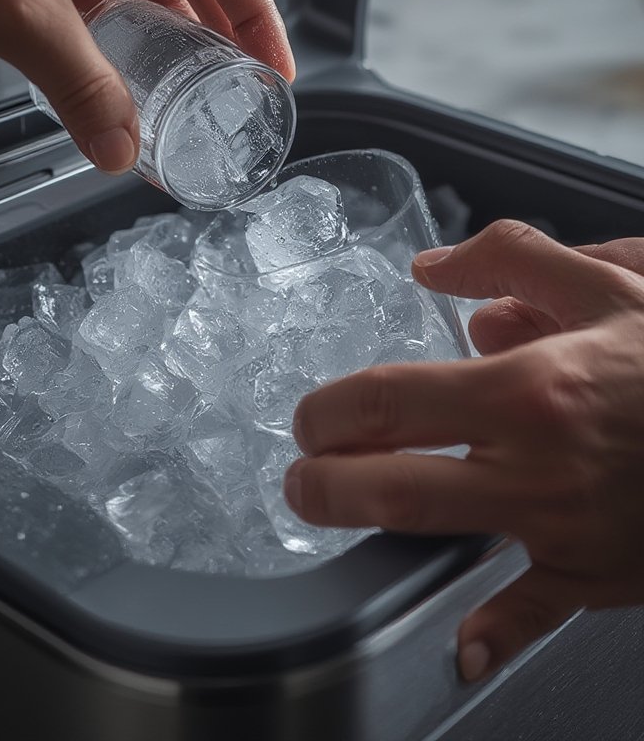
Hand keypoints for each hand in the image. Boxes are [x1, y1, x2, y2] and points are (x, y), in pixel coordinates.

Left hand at [0, 0, 292, 172]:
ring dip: (169, 42)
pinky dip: (120, 40)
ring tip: (195, 93)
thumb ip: (78, 84)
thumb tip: (120, 144)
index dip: (258, 16)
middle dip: (221, 34)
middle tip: (244, 88)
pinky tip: (128, 77)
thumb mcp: (17, 11)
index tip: (274, 65)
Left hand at [284, 220, 643, 681]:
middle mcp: (538, 464)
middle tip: (298, 475)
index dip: (330, 410)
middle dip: (324, 483)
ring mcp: (564, 527)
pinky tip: (463, 648)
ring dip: (371, 524)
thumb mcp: (605, 281)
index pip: (390, 401)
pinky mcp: (595, 572)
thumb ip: (508, 256)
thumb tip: (430, 269)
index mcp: (532, 387)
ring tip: (331, 506)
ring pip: (442, 536)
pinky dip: (496, 632)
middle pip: (395, 483)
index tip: (311, 413)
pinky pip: (536, 611)